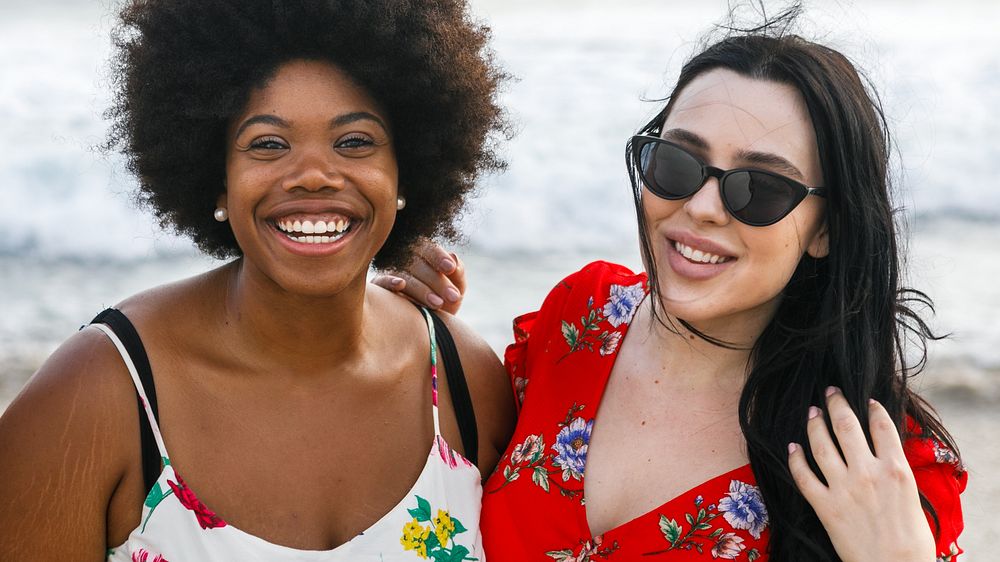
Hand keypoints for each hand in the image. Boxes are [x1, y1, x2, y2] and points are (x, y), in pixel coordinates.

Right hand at [371, 239, 466, 313]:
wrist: (430, 329)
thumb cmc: (445, 303)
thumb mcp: (456, 289)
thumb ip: (458, 274)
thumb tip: (453, 257)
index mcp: (424, 254)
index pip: (429, 249)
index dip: (439, 257)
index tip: (450, 268)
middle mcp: (405, 260)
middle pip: (417, 263)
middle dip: (437, 281)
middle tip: (453, 297)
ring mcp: (391, 272)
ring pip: (404, 275)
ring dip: (421, 289)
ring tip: (438, 304)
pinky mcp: (379, 287)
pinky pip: (381, 282)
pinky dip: (389, 281)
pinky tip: (400, 285)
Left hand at [788, 387, 935, 561]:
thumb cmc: (912, 539)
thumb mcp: (913, 495)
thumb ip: (895, 470)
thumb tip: (885, 452)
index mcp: (895, 469)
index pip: (882, 426)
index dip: (872, 408)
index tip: (865, 399)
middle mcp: (868, 473)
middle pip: (847, 426)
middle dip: (836, 403)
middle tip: (830, 391)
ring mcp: (844, 488)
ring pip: (821, 445)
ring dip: (814, 424)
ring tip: (811, 412)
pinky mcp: (826, 507)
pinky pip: (804, 477)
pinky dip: (795, 459)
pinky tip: (791, 447)